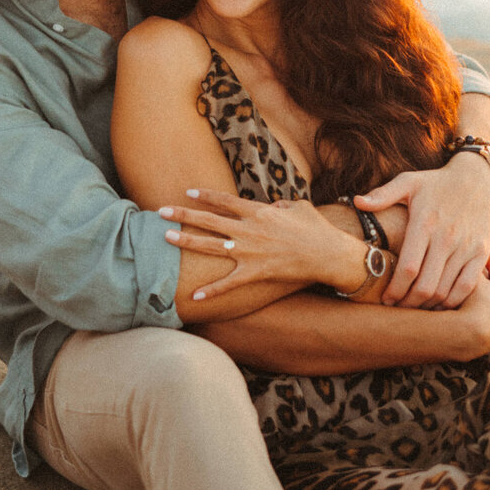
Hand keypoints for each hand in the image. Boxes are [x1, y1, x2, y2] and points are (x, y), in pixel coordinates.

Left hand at [160, 188, 362, 301]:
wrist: (328, 253)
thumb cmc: (316, 228)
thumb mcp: (299, 207)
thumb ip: (282, 204)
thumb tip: (274, 205)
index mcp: (258, 211)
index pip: (224, 200)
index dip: (204, 195)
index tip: (188, 192)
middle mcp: (249, 229)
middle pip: (208, 220)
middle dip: (183, 215)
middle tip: (161, 211)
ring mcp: (250, 251)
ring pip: (210, 245)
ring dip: (186, 241)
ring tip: (166, 238)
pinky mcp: (255, 272)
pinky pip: (229, 283)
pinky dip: (212, 290)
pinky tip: (195, 297)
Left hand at [355, 152, 489, 308]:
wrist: (477, 178)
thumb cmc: (436, 182)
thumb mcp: (409, 182)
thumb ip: (383, 194)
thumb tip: (356, 202)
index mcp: (424, 223)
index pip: (408, 267)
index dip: (394, 289)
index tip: (385, 298)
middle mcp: (446, 238)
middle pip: (425, 285)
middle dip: (408, 302)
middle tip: (397, 307)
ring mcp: (466, 247)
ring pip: (445, 290)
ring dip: (428, 305)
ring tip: (414, 308)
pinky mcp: (481, 253)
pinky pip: (467, 287)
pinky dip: (452, 301)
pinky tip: (439, 303)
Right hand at [452, 252, 489, 357]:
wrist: (467, 337)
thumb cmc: (472, 302)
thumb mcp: (471, 276)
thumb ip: (474, 263)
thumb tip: (473, 252)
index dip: (483, 256)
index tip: (474, 246)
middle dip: (483, 280)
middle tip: (468, 271)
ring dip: (480, 299)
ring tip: (464, 293)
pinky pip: (486, 322)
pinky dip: (478, 316)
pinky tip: (464, 312)